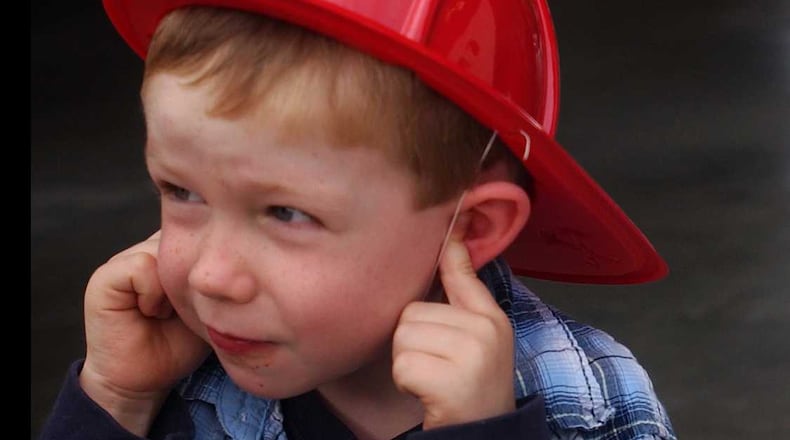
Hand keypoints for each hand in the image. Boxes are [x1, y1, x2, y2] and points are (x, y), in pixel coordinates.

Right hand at [79, 231, 209, 434]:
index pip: (198, 231)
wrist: (143, 381)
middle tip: (184, 308)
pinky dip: (153, 293)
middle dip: (193, 272)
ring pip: (163, 248)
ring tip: (166, 313)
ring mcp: (122, 260)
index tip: (208, 296)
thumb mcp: (208, 303)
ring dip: (172, 285)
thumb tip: (238, 250)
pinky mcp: (105, 277)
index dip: (209, 259)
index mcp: (170, 254)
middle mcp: (146, 250)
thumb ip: (215, 274)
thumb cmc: (180, 344)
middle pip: (182, 236)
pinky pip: (142, 265)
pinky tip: (151, 313)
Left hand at [392, 222, 515, 428]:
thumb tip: (449, 244)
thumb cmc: (471, 383)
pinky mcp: (451, 379)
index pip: (463, 273)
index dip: (451, 243)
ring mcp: (471, 354)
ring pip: (404, 336)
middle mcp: (485, 330)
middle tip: (434, 364)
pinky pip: (402, 363)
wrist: (483, 433)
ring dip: (407, 361)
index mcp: (490, 318)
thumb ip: (461, 295)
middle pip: (412, 312)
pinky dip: (406, 381)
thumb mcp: (476, 338)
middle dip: (411, 341)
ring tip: (431, 376)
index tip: (452, 209)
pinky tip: (427, 392)